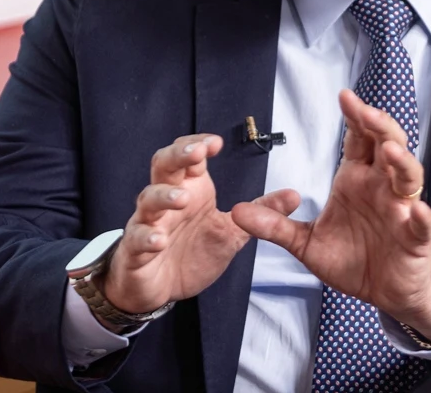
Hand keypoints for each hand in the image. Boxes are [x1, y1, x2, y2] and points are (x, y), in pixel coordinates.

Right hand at [100, 134, 298, 315]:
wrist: (159, 287)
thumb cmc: (191, 252)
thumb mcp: (232, 232)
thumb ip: (260, 212)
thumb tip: (294, 195)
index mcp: (190, 190)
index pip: (187, 155)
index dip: (198, 144)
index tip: (216, 143)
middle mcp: (166, 200)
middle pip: (164, 166)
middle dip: (177, 156)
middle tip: (195, 153)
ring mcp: (148, 223)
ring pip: (148, 199)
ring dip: (164, 196)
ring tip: (183, 199)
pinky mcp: (136, 251)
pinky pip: (137, 239)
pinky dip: (146, 237)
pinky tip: (158, 239)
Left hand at [231, 89, 430, 339]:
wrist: (384, 292)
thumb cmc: (352, 259)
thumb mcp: (305, 243)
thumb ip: (274, 226)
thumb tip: (237, 211)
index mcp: (357, 180)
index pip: (359, 140)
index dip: (355, 117)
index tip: (344, 96)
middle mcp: (382, 187)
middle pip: (388, 146)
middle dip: (379, 127)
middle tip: (366, 112)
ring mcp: (402, 211)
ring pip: (409, 177)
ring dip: (402, 162)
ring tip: (390, 151)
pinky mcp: (415, 239)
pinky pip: (422, 224)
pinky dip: (421, 217)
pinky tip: (417, 211)